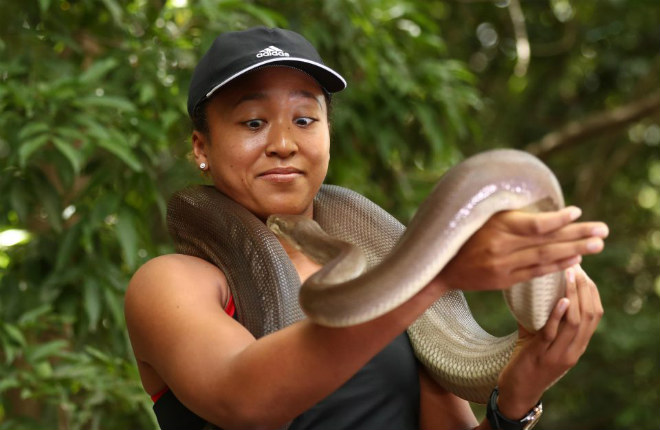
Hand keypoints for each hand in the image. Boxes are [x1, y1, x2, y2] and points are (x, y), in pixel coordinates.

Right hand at [439, 207, 608, 290]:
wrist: (440, 267)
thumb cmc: (463, 234)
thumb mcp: (481, 216)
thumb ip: (509, 215)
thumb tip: (543, 210)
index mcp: (496, 227)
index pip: (535, 224)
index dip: (558, 220)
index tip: (577, 212)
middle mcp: (501, 247)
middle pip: (547, 241)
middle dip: (577, 235)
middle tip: (603, 231)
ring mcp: (503, 266)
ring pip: (545, 257)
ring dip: (574, 251)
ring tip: (597, 245)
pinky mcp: (503, 280)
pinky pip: (536, 272)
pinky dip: (557, 266)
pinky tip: (575, 260)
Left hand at [495, 265, 603, 418]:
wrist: (516, 390)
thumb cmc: (527, 359)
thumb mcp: (538, 335)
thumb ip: (539, 314)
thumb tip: (529, 282)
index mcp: (578, 343)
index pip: (595, 313)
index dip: (591, 290)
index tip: (582, 270)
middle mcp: (574, 349)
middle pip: (590, 315)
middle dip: (585, 288)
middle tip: (576, 266)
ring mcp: (560, 354)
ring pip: (576, 323)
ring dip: (573, 296)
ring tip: (569, 275)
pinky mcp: (542, 356)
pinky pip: (553, 334)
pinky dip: (558, 316)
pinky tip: (560, 300)